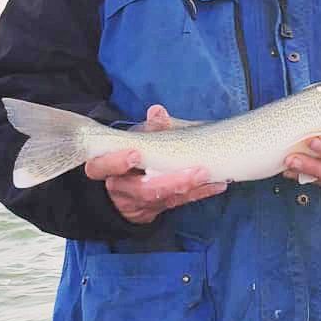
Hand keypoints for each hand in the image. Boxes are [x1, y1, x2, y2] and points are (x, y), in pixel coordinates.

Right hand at [84, 104, 226, 223]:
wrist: (123, 188)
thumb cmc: (128, 155)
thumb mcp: (131, 140)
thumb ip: (145, 128)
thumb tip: (157, 111)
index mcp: (105, 169)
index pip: (103, 168)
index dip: (117, 162)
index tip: (134, 153)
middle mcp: (122, 190)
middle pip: (143, 191)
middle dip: (169, 181)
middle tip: (194, 171)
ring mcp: (140, 203)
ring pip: (164, 199)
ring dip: (189, 187)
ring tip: (208, 174)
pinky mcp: (158, 208)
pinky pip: (180, 202)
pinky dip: (200, 192)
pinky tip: (218, 184)